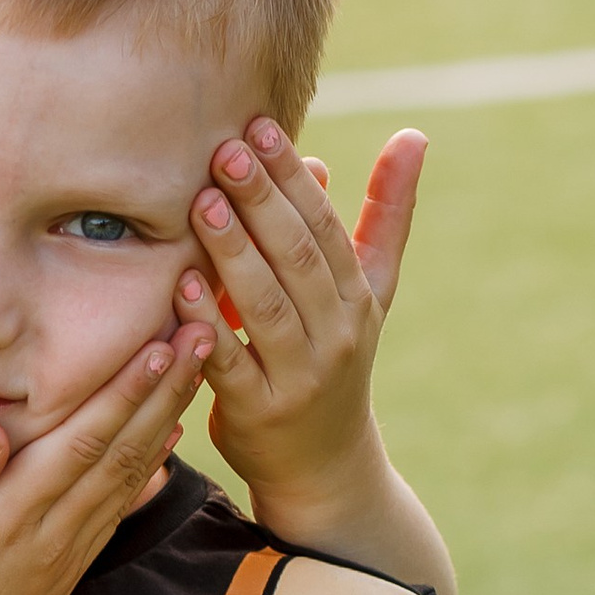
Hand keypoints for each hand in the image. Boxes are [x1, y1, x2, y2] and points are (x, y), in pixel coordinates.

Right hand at [0, 318, 212, 594]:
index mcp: (7, 524)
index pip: (79, 443)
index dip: (123, 391)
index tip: (160, 342)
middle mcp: (49, 541)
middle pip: (120, 452)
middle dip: (164, 390)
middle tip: (206, 333)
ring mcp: (62, 561)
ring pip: (128, 479)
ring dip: (165, 420)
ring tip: (198, 371)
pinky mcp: (63, 577)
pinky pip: (116, 514)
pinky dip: (148, 474)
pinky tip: (169, 446)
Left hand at [183, 120, 425, 542]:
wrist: (327, 465)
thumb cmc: (337, 357)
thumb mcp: (372, 290)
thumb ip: (386, 214)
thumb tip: (414, 135)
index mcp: (358, 297)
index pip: (326, 227)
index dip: (293, 177)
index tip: (260, 128)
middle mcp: (337, 333)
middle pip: (299, 258)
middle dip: (262, 201)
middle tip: (224, 151)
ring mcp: (300, 375)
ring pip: (266, 305)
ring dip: (234, 251)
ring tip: (203, 202)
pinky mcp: (259, 412)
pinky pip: (229, 362)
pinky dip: (205, 323)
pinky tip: (180, 283)